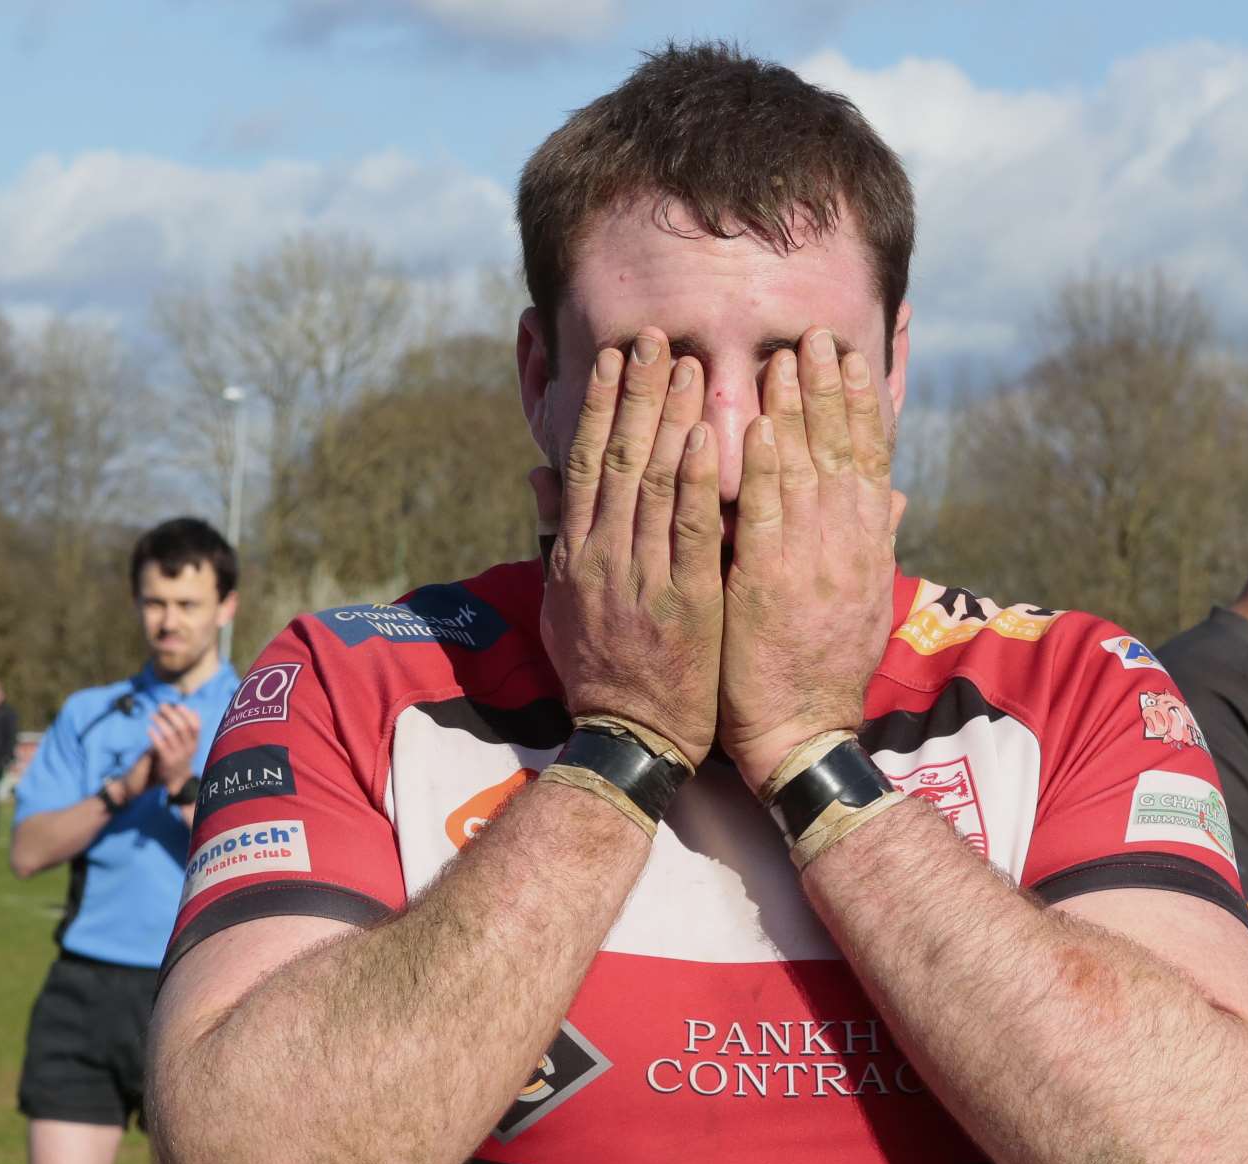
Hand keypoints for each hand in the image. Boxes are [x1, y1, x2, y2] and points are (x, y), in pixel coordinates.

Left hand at [147, 703, 202, 797]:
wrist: (170, 783)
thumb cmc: (177, 758)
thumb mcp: (187, 745)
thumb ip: (190, 730)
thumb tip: (194, 710)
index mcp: (195, 745)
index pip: (196, 726)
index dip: (187, 714)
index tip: (178, 705)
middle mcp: (188, 750)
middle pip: (182, 727)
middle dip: (171, 713)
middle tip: (161, 706)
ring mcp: (178, 756)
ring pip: (171, 734)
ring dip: (161, 721)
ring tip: (152, 715)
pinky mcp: (166, 762)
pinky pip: (160, 745)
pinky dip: (154, 735)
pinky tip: (148, 729)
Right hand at [536, 329, 722, 766]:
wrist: (626, 740)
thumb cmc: (600, 674)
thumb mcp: (562, 604)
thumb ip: (556, 537)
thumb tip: (539, 478)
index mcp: (576, 555)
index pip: (586, 464)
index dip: (602, 407)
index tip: (617, 359)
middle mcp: (602, 557)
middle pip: (618, 458)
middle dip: (637, 394)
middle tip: (655, 338)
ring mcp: (640, 578)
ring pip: (652, 483)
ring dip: (669, 418)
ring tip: (687, 365)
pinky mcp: (683, 602)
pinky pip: (686, 532)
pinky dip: (693, 481)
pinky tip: (708, 436)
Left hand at [719, 328, 899, 791]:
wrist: (802, 736)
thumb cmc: (821, 671)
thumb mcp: (863, 604)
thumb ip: (874, 544)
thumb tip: (897, 497)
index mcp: (864, 550)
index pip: (867, 461)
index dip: (859, 405)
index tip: (850, 357)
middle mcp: (845, 549)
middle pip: (841, 453)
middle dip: (829, 390)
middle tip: (816, 334)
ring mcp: (811, 567)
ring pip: (806, 474)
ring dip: (796, 411)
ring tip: (787, 357)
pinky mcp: (769, 588)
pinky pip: (768, 520)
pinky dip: (766, 471)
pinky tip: (758, 427)